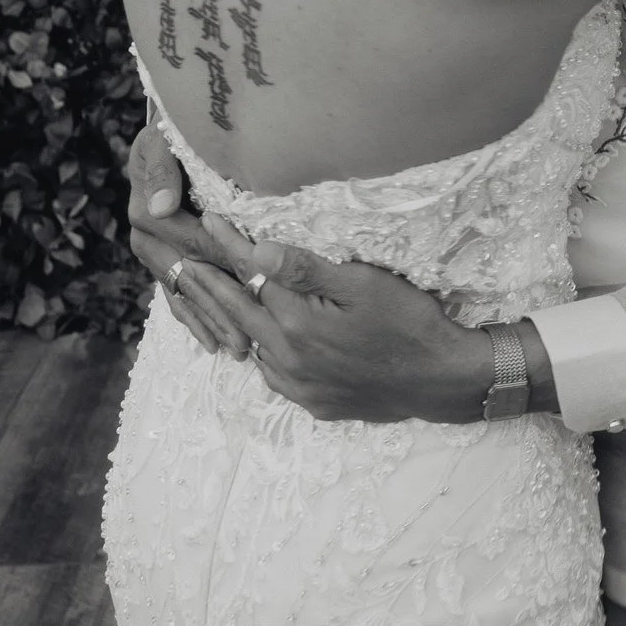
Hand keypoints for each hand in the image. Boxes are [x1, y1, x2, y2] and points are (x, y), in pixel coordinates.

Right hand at [126, 118, 258, 356]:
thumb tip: (162, 207)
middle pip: (189, 280)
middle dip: (219, 309)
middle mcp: (147, 240)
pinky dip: (195, 322)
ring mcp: (154, 256)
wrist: (164, 135)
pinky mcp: (162, 264)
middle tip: (248, 339)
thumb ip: (162, 169)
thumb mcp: (162, 140)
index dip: (221, 262)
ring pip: (185, 296)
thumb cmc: (170, 133)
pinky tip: (212, 344)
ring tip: (239, 350)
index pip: (191, 242)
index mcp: (147, 212)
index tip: (249, 283)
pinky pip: (176, 299)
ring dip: (211, 323)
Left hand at [176, 240, 495, 423]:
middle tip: (185, 262)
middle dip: (211, 285)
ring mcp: (300, 387)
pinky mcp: (314, 404)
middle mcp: (289, 360)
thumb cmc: (408, 322)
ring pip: (252, 348)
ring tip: (215, 297)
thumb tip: (258, 249)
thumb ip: (307, 269)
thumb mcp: (363, 284)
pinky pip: (274, 375)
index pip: (253, 275)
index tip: (208, 221)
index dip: (230, 245)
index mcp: (298, 324)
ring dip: (233, 321)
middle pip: (239, 314)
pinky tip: (262, 341)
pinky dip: (261, 352)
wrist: (440, 381)